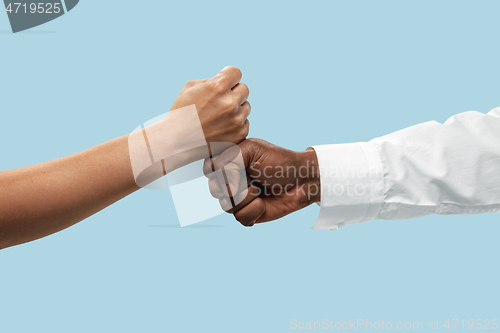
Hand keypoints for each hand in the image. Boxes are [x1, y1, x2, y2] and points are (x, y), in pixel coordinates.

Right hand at [170, 66, 249, 146]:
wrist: (176, 142)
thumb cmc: (181, 113)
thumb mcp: (191, 87)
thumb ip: (212, 81)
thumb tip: (228, 81)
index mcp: (218, 86)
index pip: (236, 73)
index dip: (229, 77)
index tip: (224, 83)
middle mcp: (230, 102)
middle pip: (244, 89)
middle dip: (233, 93)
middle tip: (220, 101)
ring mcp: (236, 120)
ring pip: (246, 107)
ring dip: (236, 109)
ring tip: (219, 116)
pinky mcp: (239, 134)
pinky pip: (245, 123)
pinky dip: (236, 124)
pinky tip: (221, 127)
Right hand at [204, 138, 320, 226]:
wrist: (301, 181)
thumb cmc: (278, 161)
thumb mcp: (252, 149)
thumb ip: (229, 160)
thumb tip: (226, 190)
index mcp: (227, 161)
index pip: (209, 169)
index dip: (222, 171)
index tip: (240, 165)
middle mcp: (228, 181)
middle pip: (215, 189)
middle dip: (238, 185)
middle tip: (255, 178)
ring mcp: (236, 198)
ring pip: (226, 205)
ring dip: (248, 198)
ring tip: (261, 190)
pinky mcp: (245, 213)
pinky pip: (239, 217)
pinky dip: (254, 211)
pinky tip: (263, 204)